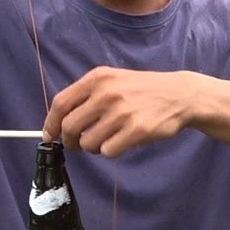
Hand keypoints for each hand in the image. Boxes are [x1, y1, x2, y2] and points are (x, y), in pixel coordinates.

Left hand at [42, 68, 198, 157]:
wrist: (179, 95)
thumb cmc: (142, 90)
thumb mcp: (113, 80)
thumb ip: (86, 96)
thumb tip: (58, 122)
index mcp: (98, 78)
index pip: (61, 103)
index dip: (51, 123)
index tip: (50, 135)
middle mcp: (107, 93)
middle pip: (70, 127)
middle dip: (71, 141)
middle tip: (79, 144)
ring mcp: (122, 112)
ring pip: (88, 143)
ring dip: (94, 147)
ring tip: (107, 139)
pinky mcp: (136, 130)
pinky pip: (108, 151)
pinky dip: (111, 151)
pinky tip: (122, 142)